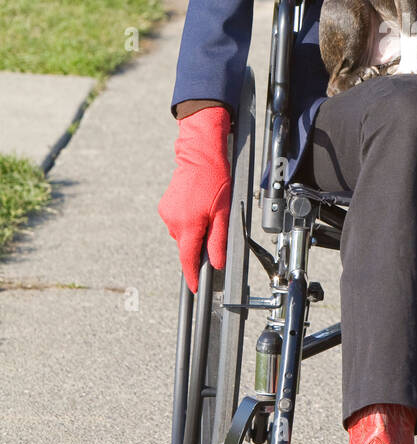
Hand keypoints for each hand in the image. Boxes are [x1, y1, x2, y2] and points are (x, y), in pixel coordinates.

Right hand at [158, 106, 231, 292]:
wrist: (199, 155)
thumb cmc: (214, 180)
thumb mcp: (224, 213)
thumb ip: (219, 240)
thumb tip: (216, 263)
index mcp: (188, 225)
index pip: (188, 259)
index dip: (192, 276)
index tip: (195, 288)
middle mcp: (173, 222)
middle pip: (186, 247)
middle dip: (199, 246)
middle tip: (214, 232)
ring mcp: (167, 214)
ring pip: (183, 235)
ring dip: (194, 232)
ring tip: (208, 213)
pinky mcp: (165, 207)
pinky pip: (178, 223)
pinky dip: (189, 222)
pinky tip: (198, 208)